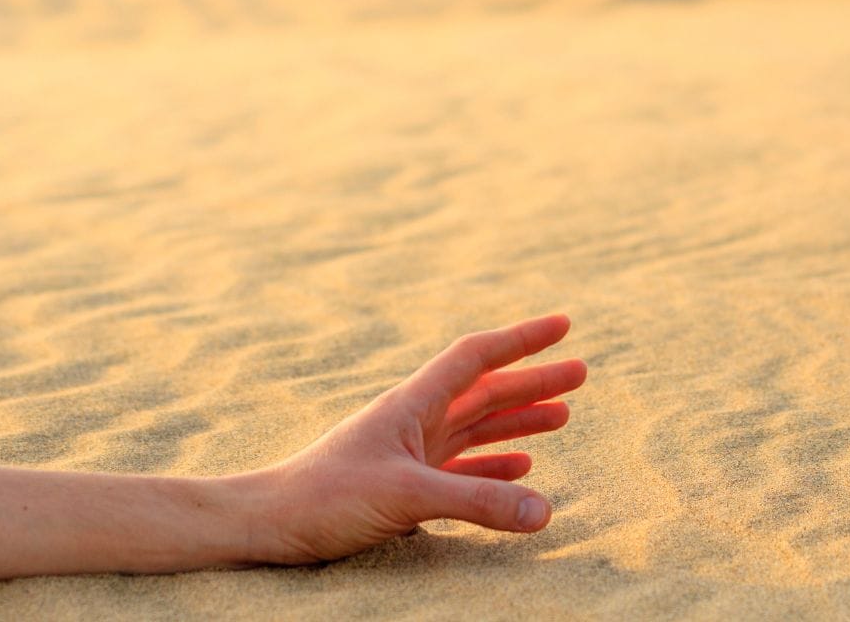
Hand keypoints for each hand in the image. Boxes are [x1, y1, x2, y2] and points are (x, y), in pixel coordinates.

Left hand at [247, 314, 585, 563]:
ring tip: (561, 415)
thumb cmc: (324, 498)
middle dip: (533, 381)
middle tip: (581, 373)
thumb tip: (545, 512)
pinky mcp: (402, 486)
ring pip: (476, 428)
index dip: (522, 339)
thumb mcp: (406, 496)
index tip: (563, 324)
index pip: (477, 357)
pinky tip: (519, 469)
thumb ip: (477, 502)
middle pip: (486, 391)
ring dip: (518, 421)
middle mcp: (414, 421)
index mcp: (413, 404)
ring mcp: (409, 453)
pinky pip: (461, 468)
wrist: (268, 525)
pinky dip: (493, 466)